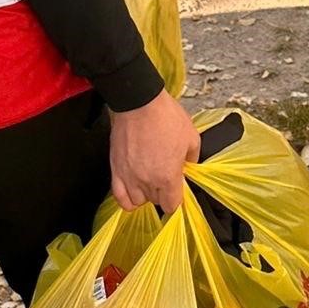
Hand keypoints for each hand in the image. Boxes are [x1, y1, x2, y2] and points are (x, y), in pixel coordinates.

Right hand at [108, 90, 200, 212]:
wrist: (140, 102)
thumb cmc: (164, 116)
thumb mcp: (191, 136)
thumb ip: (193, 157)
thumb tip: (189, 166)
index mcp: (168, 176)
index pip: (172, 205)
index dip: (176, 198)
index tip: (177, 189)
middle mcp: (147, 180)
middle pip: (155, 201)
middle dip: (162, 191)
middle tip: (164, 175)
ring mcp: (129, 176)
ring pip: (137, 201)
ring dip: (144, 194)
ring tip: (149, 180)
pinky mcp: (116, 169)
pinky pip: (119, 196)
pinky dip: (126, 198)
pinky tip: (132, 189)